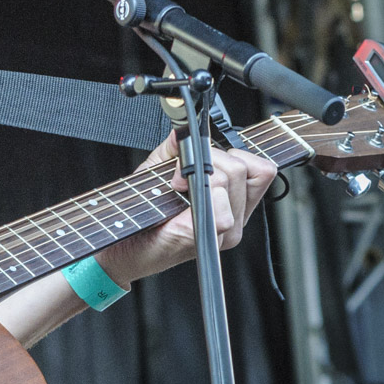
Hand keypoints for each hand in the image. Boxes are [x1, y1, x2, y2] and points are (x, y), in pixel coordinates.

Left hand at [95, 133, 278, 285]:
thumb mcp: (159, 173)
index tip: (203, 159)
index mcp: (231, 204)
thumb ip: (174, 150)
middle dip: (210, 158)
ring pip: (231, 180)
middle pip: (244, 168)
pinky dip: (197, 189)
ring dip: (202, 172)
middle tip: (181, 173)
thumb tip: (182, 131)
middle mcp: (234, 220)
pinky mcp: (206, 238)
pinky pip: (219, 209)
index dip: (234, 154)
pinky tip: (177, 192)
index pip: (261, 170)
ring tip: (177, 184)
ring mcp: (224, 232)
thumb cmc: (142, 217)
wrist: (122, 251)